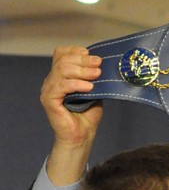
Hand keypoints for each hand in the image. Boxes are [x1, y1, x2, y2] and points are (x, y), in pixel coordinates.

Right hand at [41, 46, 103, 184]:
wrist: (81, 138)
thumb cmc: (86, 118)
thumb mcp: (93, 93)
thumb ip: (93, 79)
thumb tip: (100, 65)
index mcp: (60, 76)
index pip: (61, 54)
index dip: (75, 51)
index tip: (92, 55)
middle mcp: (51, 81)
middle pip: (63, 60)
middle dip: (83, 60)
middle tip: (99, 65)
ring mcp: (48, 89)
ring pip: (62, 70)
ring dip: (82, 71)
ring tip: (96, 75)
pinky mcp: (48, 100)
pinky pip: (61, 85)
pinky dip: (76, 84)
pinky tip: (88, 87)